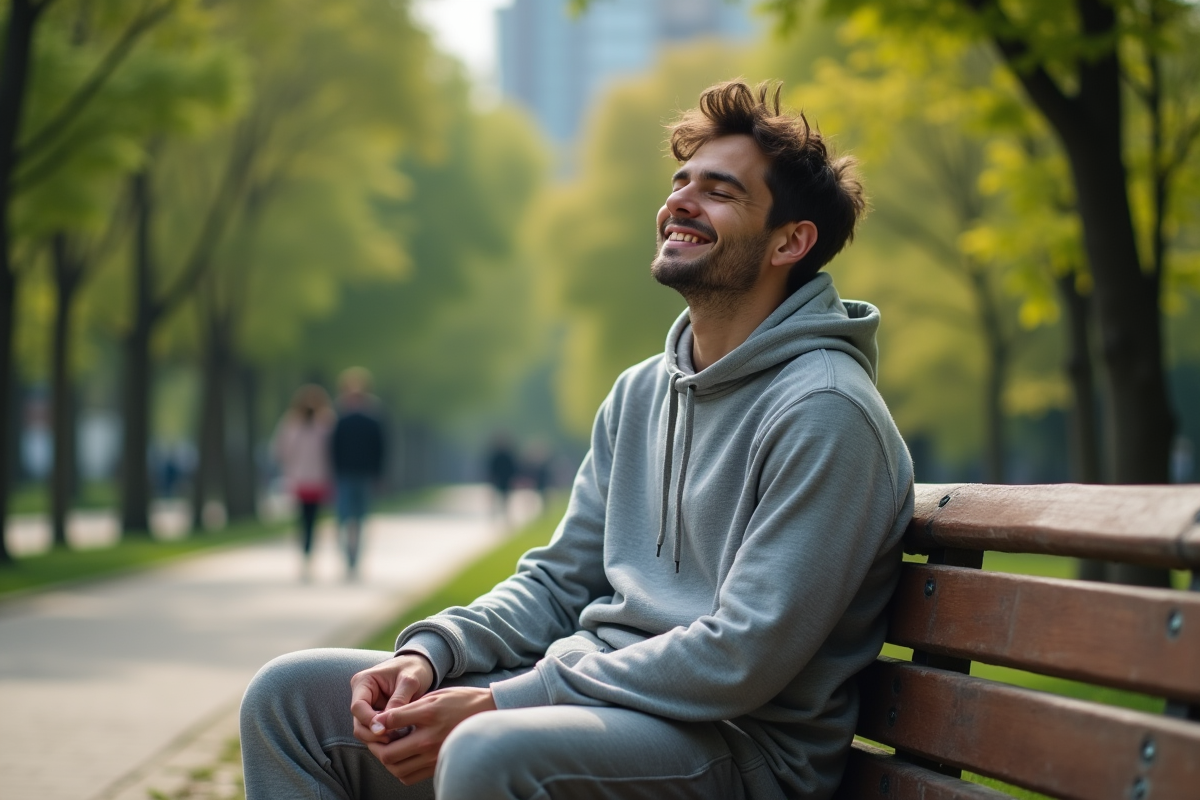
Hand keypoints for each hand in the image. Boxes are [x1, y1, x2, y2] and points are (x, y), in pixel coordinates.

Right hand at [349, 654, 434, 746]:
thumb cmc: (414, 669)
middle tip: (393, 739)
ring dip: (379, 738)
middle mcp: (361, 695)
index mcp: (363, 682)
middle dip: (373, 734)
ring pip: (365, 731)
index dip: (369, 721)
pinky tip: (400, 737)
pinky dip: (385, 737)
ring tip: (400, 738)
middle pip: (358, 723)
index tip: (385, 731)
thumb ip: (399, 700)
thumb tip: (387, 724)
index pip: (358, 707)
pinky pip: (375, 732)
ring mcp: (367, 707)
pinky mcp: (375, 716)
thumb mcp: (410, 681)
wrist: (419, 667)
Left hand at [365, 687, 496, 784]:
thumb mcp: (434, 695)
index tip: (375, 722)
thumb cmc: (460, 701)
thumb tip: (382, 719)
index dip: (377, 722)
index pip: (391, 721)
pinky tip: (401, 758)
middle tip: (375, 740)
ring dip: (386, 761)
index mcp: (428, 715)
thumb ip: (408, 708)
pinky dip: (400, 770)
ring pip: (397, 769)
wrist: (488, 714)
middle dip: (376, 748)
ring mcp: (435, 755)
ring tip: (386, 749)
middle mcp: (430, 738)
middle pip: (389, 754)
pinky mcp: (438, 765)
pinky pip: (410, 777)